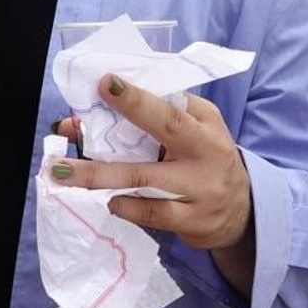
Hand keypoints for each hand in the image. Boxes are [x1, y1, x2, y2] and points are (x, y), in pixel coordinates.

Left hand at [48, 76, 251, 250]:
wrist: (243, 210)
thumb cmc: (208, 157)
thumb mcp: (198, 126)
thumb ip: (159, 113)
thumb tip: (101, 110)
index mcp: (204, 128)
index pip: (169, 109)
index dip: (136, 98)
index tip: (104, 84)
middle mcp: (205, 157)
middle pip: (156, 146)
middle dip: (116, 125)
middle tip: (64, 132)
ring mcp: (201, 193)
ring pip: (146, 185)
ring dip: (101, 178)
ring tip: (65, 174)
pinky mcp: (194, 223)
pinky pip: (153, 215)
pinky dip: (127, 207)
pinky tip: (111, 202)